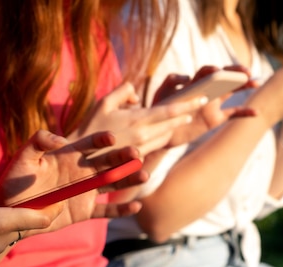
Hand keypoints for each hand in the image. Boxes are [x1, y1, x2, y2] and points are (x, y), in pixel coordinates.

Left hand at [0, 130, 146, 227]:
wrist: (11, 212)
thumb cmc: (14, 182)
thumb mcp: (23, 158)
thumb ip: (38, 141)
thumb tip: (61, 141)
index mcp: (69, 155)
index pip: (90, 144)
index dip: (101, 140)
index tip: (111, 138)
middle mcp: (81, 171)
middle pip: (107, 161)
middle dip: (123, 156)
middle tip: (137, 154)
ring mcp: (85, 191)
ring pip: (113, 184)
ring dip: (129, 178)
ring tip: (144, 174)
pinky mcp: (84, 211)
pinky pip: (106, 210)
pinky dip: (121, 209)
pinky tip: (137, 205)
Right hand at [71, 82, 205, 156]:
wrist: (80, 159)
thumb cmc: (90, 128)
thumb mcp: (104, 102)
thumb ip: (123, 91)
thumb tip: (138, 96)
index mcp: (137, 120)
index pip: (170, 111)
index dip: (188, 104)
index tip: (202, 98)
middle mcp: (143, 137)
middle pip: (172, 124)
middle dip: (186, 114)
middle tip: (199, 104)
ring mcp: (142, 151)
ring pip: (166, 137)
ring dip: (175, 126)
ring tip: (183, 116)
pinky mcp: (138, 160)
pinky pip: (156, 147)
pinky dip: (162, 137)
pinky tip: (165, 131)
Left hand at [155, 65, 256, 145]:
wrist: (161, 131)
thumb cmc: (160, 110)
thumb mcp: (162, 94)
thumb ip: (171, 82)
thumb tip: (186, 77)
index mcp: (194, 84)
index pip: (207, 72)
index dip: (214, 70)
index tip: (218, 71)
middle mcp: (206, 91)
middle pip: (225, 78)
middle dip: (235, 72)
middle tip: (246, 72)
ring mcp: (212, 104)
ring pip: (232, 91)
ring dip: (244, 86)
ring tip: (256, 83)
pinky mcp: (215, 119)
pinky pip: (233, 114)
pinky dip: (245, 112)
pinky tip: (256, 113)